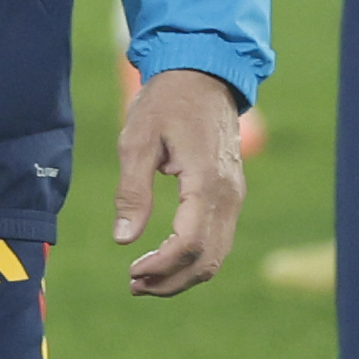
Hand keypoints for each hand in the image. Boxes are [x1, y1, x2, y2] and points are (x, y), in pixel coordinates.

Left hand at [110, 64, 245, 293]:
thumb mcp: (137, 139)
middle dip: (170, 280)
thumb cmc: (166, 102)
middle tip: (133, 285)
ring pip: (216, 255)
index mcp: (206, 181)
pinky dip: (193, 259)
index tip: (131, 271)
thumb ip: (132, 191)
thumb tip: (124, 240)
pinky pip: (218, 240)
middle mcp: (228, 195)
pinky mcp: (231, 195)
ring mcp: (234, 196)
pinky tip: (165, 259)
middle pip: (207, 259)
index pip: (188, 242)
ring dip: (182, 275)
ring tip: (145, 279)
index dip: (160, 266)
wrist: (203, 74)